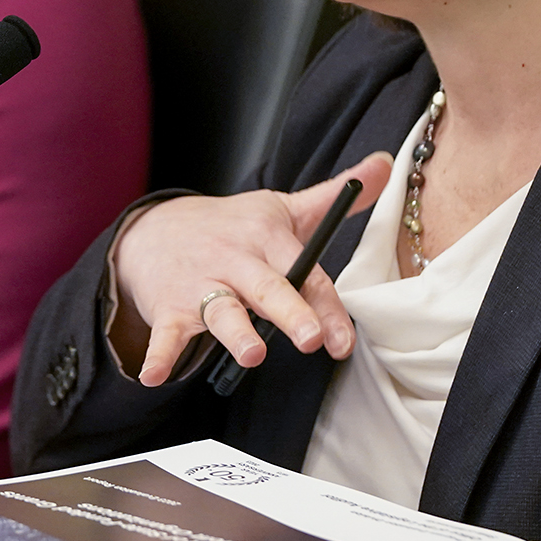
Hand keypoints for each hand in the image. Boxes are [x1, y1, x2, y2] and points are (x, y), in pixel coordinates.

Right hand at [110, 153, 394, 386]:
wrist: (154, 228)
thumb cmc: (231, 225)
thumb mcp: (280, 208)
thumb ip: (332, 198)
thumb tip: (385, 165)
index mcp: (266, 238)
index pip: (305, 272)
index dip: (327, 308)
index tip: (342, 342)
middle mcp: (235, 260)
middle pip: (267, 288)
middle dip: (289, 312)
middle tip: (309, 338)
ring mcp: (200, 284)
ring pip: (220, 310)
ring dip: (236, 331)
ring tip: (253, 354)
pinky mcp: (167, 306)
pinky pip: (165, 333)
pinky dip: (159, 353)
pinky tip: (155, 375)